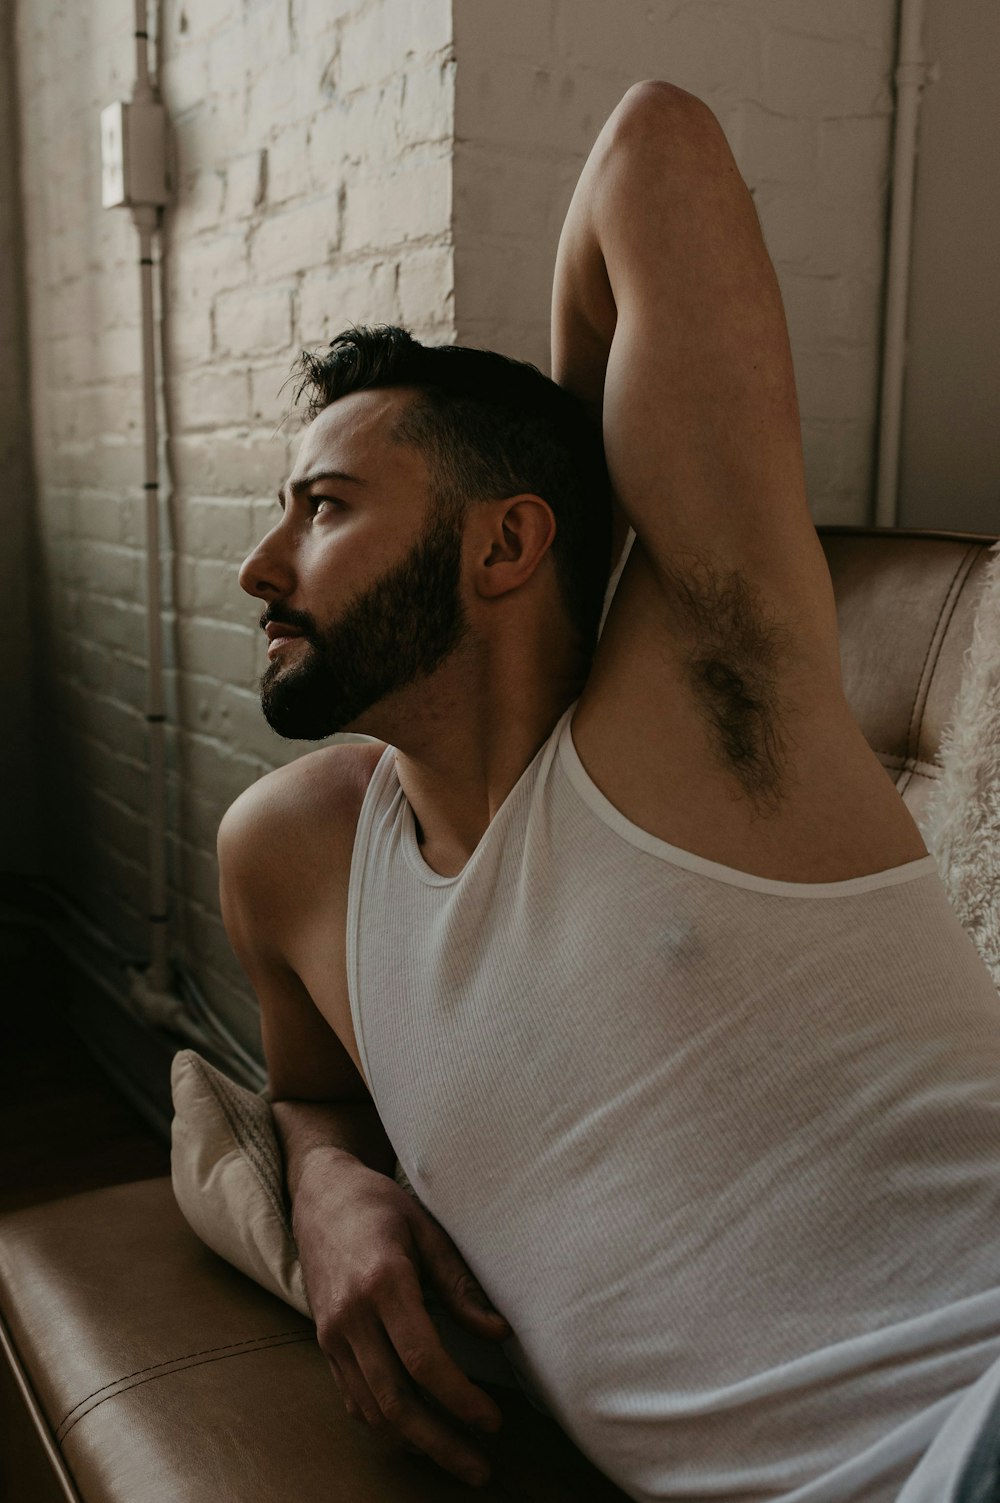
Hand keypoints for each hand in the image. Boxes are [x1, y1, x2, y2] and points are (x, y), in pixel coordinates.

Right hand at [292, 1148, 511, 1486]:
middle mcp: (351, 1316)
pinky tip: (417, 1433)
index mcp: (382, 1283)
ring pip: (371, 1411)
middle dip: (441, 1443)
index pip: (423, 1360)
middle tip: (480, 1469)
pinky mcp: (324, 1344)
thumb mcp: (428, 1230)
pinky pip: (352, 1400)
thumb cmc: (380, 1206)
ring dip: (415, 1444)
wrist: (320, 1194)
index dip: (460, 1399)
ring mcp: (332, 1334)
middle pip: (395, 1401)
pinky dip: (385, 1425)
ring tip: (456, 1457)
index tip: (492, 1422)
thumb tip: (499, 1333)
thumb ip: (460, 1285)